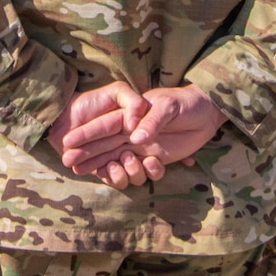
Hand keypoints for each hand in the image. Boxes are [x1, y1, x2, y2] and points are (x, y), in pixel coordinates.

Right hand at [59, 85, 223, 188]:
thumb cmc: (185, 102)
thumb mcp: (168, 106)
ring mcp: (142, 147)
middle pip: (103, 146)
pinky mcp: (155, 158)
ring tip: (113, 170)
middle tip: (70, 164)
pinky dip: (135, 173)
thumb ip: (151, 120)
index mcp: (129, 115)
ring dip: (112, 168)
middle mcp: (131, 132)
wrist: (208, 112)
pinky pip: (139, 171)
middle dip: (86, 155)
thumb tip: (135, 138)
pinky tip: (137, 169)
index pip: (102, 127)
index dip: (84, 136)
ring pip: (118, 161)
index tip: (67, 144)